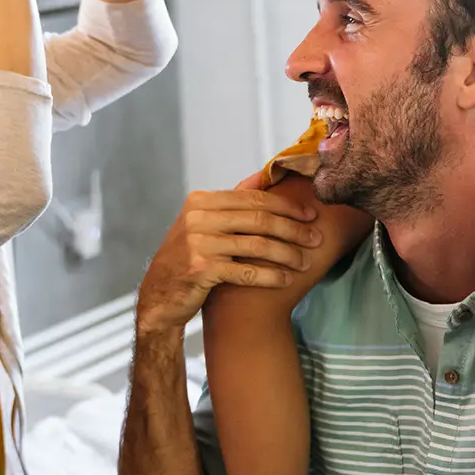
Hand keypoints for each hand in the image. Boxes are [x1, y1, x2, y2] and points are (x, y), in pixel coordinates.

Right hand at [135, 179, 320, 336]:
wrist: (158, 296)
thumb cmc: (187, 259)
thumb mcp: (202, 224)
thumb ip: (230, 204)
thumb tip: (264, 178)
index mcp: (200, 201)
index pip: (253, 198)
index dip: (286, 206)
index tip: (309, 214)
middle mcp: (198, 218)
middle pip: (259, 219)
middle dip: (293, 229)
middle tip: (316, 238)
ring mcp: (198, 243)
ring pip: (257, 245)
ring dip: (287, 254)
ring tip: (305, 262)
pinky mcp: (201, 269)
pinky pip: (246, 271)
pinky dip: (270, 276)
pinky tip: (285, 280)